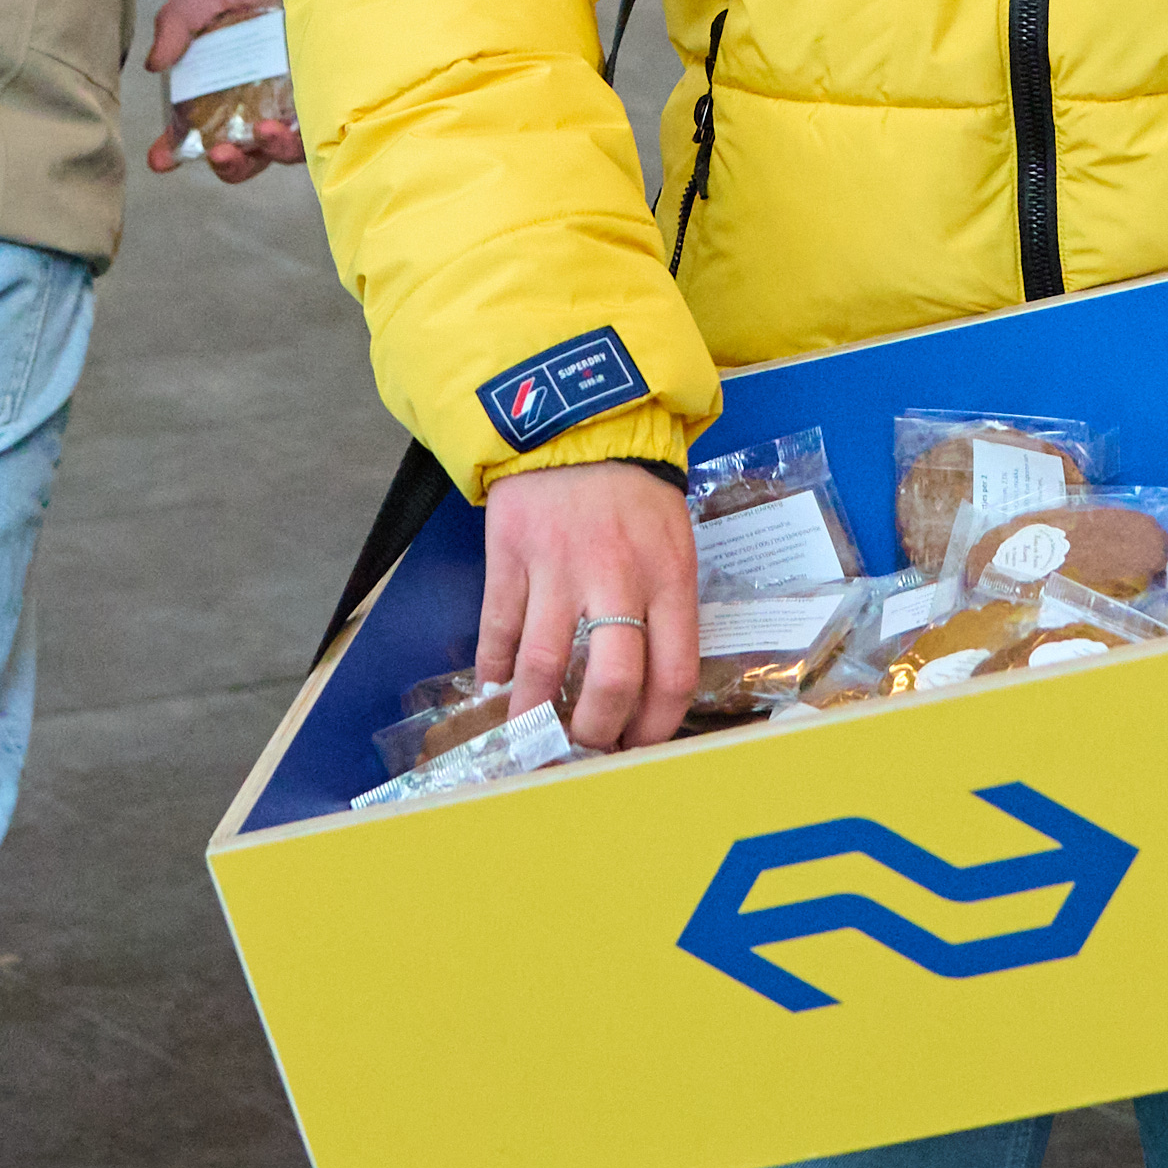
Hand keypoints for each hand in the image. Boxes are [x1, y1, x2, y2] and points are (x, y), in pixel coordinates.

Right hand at [138, 0, 298, 181]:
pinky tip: (282, 125)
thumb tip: (155, 65)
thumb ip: (175, 26)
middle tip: (217, 152)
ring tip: (260, 133)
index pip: (194, 130)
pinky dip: (294, 140)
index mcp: (219, 88)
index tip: (159, 159)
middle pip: (238, 154)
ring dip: (263, 153)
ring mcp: (289, 105)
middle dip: (226, 164)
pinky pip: (311, 136)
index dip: (173, 150)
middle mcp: (254, 103)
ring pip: (274, 152)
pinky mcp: (322, 101)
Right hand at [477, 458, 695, 751]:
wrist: (578, 420)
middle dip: (597, 731)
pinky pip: (498, 627)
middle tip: (587, 746)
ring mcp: (558, 567)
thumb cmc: (634, 493)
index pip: (673, 674)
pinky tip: (496, 686)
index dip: (656, 726)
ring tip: (534, 735)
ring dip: (536, 711)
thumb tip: (646, 689)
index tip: (639, 747)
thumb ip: (665, 608)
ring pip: (544, 663)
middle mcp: (617, 577)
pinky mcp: (510, 554)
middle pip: (612, 680)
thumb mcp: (674, 543)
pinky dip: (493, 667)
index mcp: (669, 577)